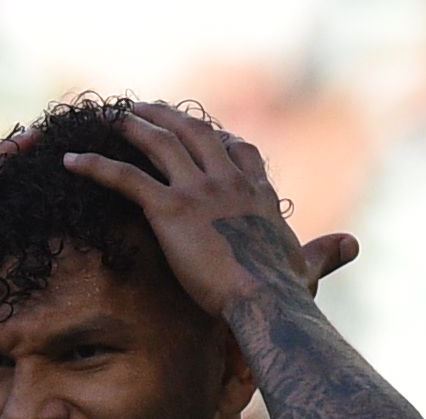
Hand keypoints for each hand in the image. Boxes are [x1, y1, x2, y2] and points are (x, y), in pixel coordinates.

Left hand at [59, 107, 358, 323]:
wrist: (266, 302)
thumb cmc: (286, 295)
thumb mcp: (308, 267)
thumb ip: (325, 253)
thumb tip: (353, 246)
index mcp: (257, 193)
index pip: (239, 151)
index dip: (219, 139)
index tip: (203, 132)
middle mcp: (228, 181)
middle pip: (196, 133)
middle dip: (170, 117)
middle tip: (147, 109)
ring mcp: (198, 191)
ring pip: (160, 144)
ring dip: (134, 126)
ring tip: (112, 118)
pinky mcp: (169, 210)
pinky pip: (125, 178)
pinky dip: (95, 166)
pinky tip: (72, 161)